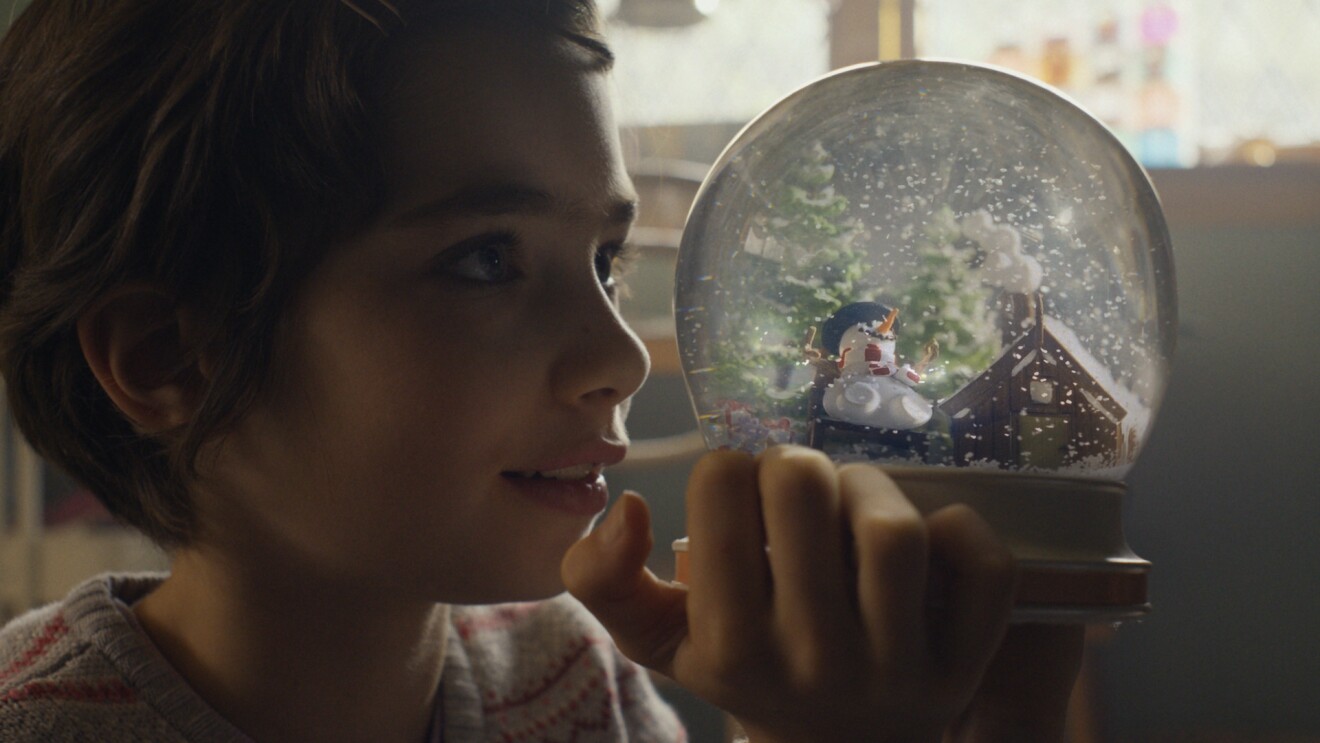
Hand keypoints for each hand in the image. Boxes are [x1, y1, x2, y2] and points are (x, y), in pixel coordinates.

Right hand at [563, 445, 1045, 742]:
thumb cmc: (746, 669)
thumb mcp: (659, 640)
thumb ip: (605, 579)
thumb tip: (628, 507)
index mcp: (729, 643)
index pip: (723, 484)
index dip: (729, 473)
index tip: (739, 503)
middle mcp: (811, 660)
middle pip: (804, 485)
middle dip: (795, 467)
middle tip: (797, 494)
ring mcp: (896, 669)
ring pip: (892, 526)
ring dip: (870, 488)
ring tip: (855, 506)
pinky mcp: (965, 664)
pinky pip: (984, 565)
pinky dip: (962, 530)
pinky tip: (927, 543)